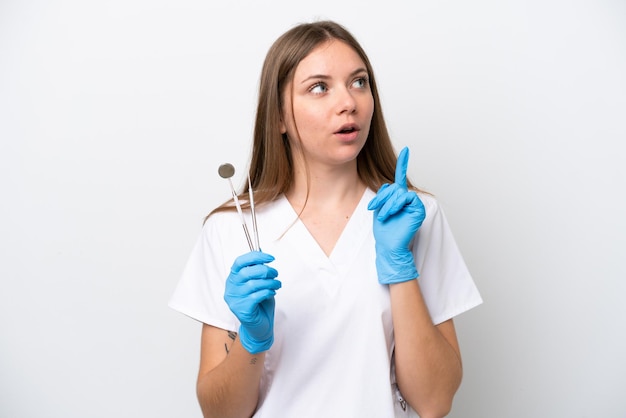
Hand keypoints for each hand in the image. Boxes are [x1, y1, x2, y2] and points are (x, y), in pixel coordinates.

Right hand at [224, 251, 280, 353]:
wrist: (259, 326)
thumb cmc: (259, 303)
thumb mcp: (259, 283)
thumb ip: (258, 271)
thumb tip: (264, 256)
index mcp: (233, 278)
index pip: (239, 262)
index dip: (255, 256)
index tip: (270, 258)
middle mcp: (231, 288)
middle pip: (247, 272)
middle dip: (265, 271)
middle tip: (275, 274)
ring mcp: (234, 300)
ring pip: (253, 284)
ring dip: (269, 282)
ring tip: (277, 284)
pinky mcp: (241, 310)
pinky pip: (256, 296)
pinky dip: (267, 292)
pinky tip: (272, 293)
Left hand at [368, 147, 425, 283]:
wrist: (388, 246)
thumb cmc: (384, 231)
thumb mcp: (379, 208)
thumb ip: (384, 195)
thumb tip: (386, 184)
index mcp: (399, 198)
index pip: (400, 178)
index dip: (403, 163)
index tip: (407, 150)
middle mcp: (408, 199)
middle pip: (394, 186)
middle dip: (382, 197)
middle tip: (375, 209)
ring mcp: (414, 204)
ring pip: (399, 192)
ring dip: (388, 203)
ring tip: (383, 216)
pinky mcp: (418, 209)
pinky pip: (407, 197)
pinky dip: (396, 204)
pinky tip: (392, 213)